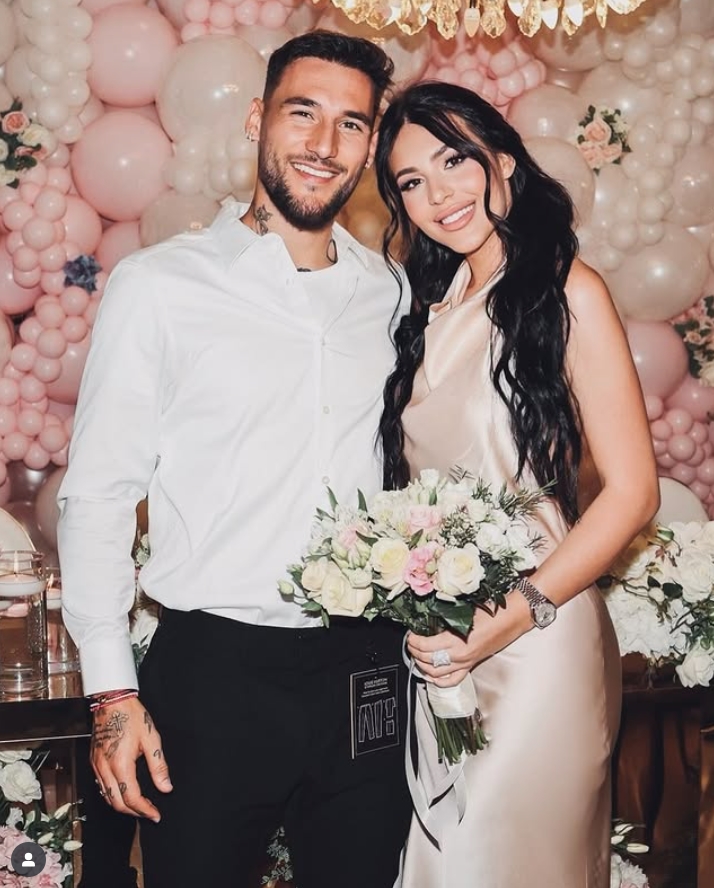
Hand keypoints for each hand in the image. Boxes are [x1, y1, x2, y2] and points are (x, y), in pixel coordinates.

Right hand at [91, 696, 171, 820]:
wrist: (112, 701)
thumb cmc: (131, 716)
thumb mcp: (151, 739)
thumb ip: (159, 766)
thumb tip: (166, 787)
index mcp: (121, 764)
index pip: (132, 798)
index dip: (145, 810)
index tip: (155, 814)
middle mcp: (105, 768)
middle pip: (117, 803)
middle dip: (134, 812)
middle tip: (149, 812)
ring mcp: (97, 765)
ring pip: (107, 797)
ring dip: (122, 805)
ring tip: (139, 805)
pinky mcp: (93, 761)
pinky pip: (101, 786)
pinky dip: (112, 795)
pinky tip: (123, 791)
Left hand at [407, 592, 532, 686]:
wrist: (511, 619)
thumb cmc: (491, 612)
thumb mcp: (463, 612)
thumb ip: (444, 619)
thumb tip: (426, 621)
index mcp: (456, 640)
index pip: (426, 646)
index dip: (414, 641)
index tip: (410, 635)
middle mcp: (459, 655)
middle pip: (428, 660)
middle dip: (414, 652)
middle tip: (410, 643)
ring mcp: (465, 663)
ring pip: (436, 673)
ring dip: (422, 666)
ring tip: (416, 656)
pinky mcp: (471, 665)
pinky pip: (452, 680)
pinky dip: (438, 680)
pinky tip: (431, 674)